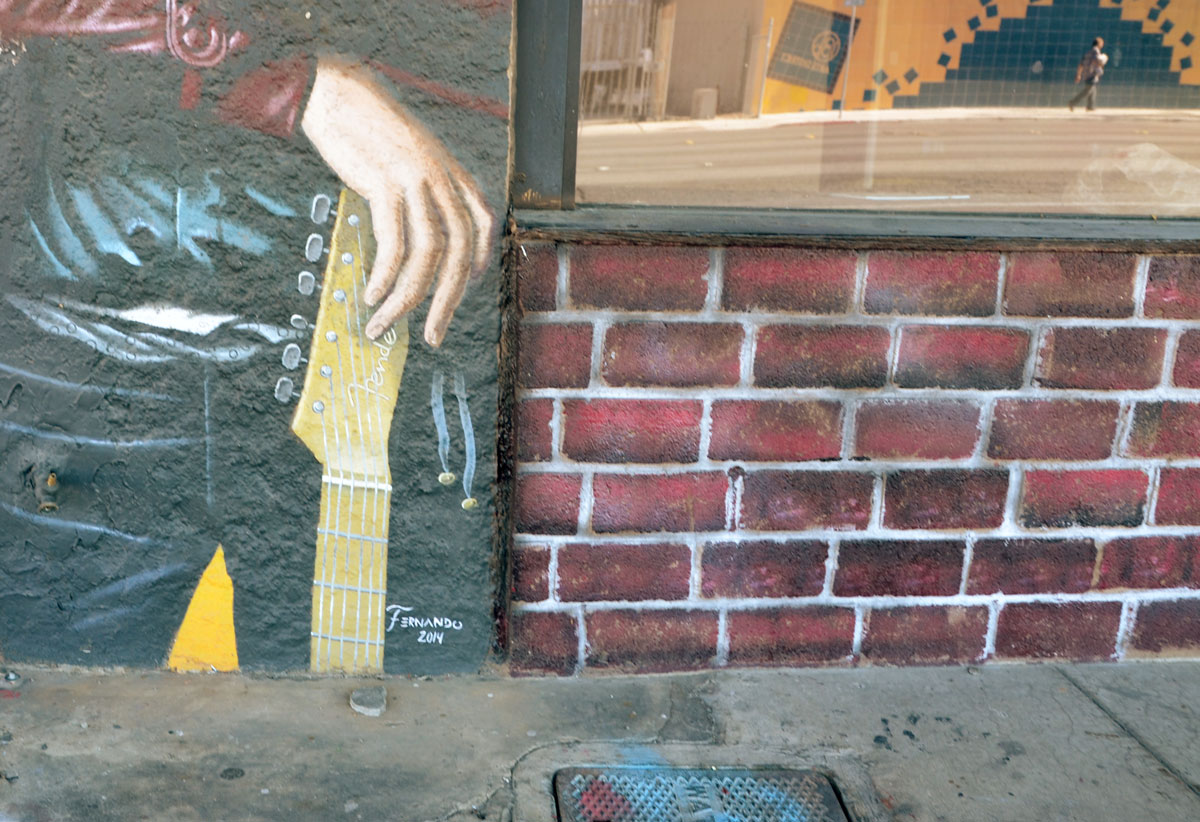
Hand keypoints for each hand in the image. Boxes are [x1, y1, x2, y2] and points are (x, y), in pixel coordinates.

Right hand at [300, 57, 493, 345]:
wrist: (335, 91)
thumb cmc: (367, 128)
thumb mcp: (411, 155)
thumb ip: (424, 190)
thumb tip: (417, 234)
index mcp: (453, 171)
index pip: (483, 223)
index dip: (478, 261)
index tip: (464, 289)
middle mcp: (443, 177)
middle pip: (460, 252)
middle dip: (447, 302)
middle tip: (432, 336)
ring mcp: (417, 181)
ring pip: (428, 255)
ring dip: (407, 300)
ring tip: (385, 324)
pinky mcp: (385, 184)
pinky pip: (393, 243)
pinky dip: (385, 276)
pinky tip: (373, 295)